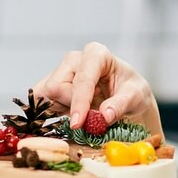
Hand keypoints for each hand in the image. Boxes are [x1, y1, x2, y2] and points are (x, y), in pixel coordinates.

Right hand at [33, 41, 158, 130]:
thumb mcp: (136, 96)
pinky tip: (71, 112)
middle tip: (90, 114)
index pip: (82, 79)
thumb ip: (120, 105)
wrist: (127, 95)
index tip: (77, 123)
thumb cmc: (132, 90)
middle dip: (70, 105)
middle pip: (56, 86)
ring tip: (84, 110)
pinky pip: (41, 101)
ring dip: (62, 109)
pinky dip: (52, 111)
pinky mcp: (54, 85)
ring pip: (45, 95)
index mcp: (96, 54)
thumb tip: (104, 116)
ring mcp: (62, 72)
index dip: (79, 102)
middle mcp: (75, 59)